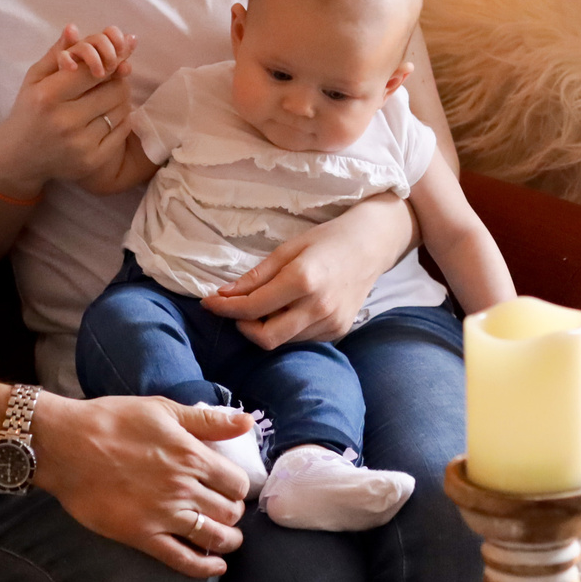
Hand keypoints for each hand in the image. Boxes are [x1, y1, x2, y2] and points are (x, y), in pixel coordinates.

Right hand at [0, 24, 138, 196]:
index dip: (110, 59)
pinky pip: (123, 130)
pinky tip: (108, 115)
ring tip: (107, 95)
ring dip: (120, 97)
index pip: (92, 70)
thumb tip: (75, 28)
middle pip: (113, 88)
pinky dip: (122, 119)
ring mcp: (80, 144)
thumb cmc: (29, 111)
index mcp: (47, 97)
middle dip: (117, 78)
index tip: (118, 54)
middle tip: (113, 75)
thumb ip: (57, 53)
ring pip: (121, 109)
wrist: (19, 158)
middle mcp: (64, 122)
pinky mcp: (93, 161)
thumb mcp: (35, 78)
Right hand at [32, 394, 250, 578]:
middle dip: (232, 512)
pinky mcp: (142, 536)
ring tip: (226, 538)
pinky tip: (215, 567)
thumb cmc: (113, 421)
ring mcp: (164, 515)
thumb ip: (208, 420)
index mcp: (192, 456)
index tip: (229, 487)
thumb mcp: (163, 409)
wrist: (66, 445)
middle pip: (229, 512)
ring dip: (227, 540)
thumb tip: (248, 422)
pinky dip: (204, 567)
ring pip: (213, 537)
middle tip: (224, 510)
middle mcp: (184, 489)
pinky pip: (181, 559)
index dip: (238, 486)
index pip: (237, 483)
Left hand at [204, 196, 414, 347]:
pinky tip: (288, 309)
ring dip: (264, 328)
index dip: (225, 308)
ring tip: (264, 305)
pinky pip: (301, 339)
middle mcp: (318, 307)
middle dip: (243, 327)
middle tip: (236, 310)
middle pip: (265, 337)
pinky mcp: (338, 331)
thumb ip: (256, 276)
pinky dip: (286, 328)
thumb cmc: (327, 240)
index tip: (208, 303)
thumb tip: (224, 295)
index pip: (253, 307)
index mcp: (303, 280)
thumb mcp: (288, 249)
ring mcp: (331, 323)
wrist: (372, 245)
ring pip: (283, 341)